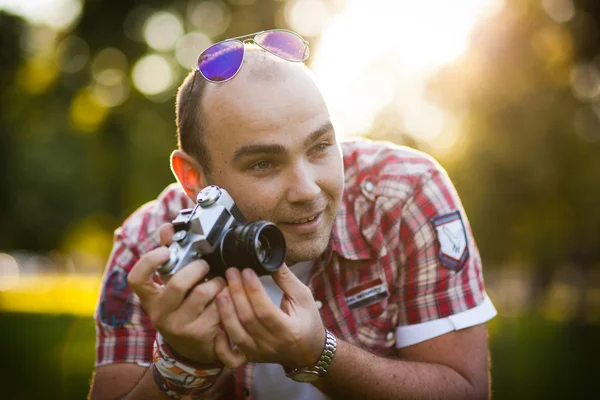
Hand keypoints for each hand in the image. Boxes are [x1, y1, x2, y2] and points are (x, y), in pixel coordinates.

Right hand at [127, 223, 235, 364]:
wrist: (195, 347)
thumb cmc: (184, 306)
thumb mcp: (173, 284)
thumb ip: (171, 254)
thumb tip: (167, 226)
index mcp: (150, 298)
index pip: (137, 279)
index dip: (150, 261)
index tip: (167, 251)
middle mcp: (159, 314)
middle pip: (178, 283)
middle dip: (198, 267)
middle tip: (206, 265)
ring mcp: (178, 327)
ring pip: (203, 293)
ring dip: (217, 282)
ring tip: (219, 282)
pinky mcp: (199, 335)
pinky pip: (218, 307)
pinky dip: (226, 297)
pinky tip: (225, 299)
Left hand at [214, 265, 325, 368]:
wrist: (309, 351)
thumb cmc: (308, 322)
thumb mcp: (303, 297)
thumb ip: (286, 279)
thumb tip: (270, 260)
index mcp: (289, 330)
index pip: (266, 310)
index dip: (253, 290)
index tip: (246, 271)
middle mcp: (272, 344)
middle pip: (248, 320)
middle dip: (237, 293)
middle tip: (231, 273)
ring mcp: (259, 353)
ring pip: (236, 335)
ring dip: (225, 312)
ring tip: (221, 290)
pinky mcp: (250, 357)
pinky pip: (230, 356)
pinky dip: (220, 344)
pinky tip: (216, 325)